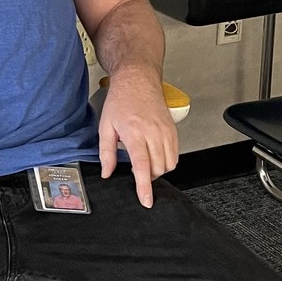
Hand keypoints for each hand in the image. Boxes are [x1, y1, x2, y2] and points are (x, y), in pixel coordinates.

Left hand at [97, 74, 178, 208]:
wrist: (138, 80)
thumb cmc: (121, 100)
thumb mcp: (105, 126)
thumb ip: (106, 152)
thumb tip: (107, 172)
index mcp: (134, 133)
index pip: (142, 166)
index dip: (144, 186)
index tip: (146, 200)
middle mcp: (153, 133)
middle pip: (157, 168)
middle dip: (148, 177)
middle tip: (136, 170)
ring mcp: (166, 131)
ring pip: (169, 164)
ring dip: (158, 170)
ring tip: (145, 161)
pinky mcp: (173, 130)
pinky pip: (175, 155)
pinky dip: (166, 161)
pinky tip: (154, 155)